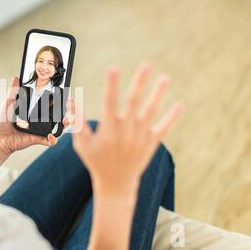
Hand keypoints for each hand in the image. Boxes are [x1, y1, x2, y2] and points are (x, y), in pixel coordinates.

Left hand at [0, 76, 70, 155]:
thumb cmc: (2, 121)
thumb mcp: (8, 103)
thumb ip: (13, 91)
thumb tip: (15, 77)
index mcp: (32, 110)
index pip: (47, 103)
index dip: (56, 99)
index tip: (62, 94)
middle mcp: (38, 119)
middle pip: (56, 114)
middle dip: (64, 110)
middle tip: (67, 105)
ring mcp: (39, 129)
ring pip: (56, 126)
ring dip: (64, 123)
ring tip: (65, 120)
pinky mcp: (37, 138)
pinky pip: (49, 140)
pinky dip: (52, 139)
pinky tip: (51, 136)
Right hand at [72, 64, 182, 196]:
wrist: (116, 184)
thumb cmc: (96, 161)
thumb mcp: (82, 144)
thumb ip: (77, 123)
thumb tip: (70, 101)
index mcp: (108, 130)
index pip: (109, 102)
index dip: (111, 84)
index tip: (113, 68)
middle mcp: (125, 131)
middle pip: (133, 102)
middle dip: (139, 83)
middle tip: (146, 65)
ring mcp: (140, 138)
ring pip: (151, 112)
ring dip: (158, 94)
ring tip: (165, 78)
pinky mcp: (151, 144)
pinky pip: (163, 128)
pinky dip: (172, 117)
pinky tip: (180, 105)